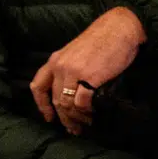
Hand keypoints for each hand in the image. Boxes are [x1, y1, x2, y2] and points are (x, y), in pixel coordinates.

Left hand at [31, 8, 145, 134]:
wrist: (119, 28)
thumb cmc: (101, 40)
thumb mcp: (75, 52)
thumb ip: (69, 69)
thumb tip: (71, 93)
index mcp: (54, 61)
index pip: (38, 86)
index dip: (42, 105)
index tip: (49, 118)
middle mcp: (59, 67)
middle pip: (55, 100)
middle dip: (64, 118)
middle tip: (73, 129)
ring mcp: (73, 72)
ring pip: (66, 104)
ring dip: (76, 118)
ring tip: (85, 125)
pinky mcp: (89, 77)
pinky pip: (81, 103)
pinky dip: (86, 112)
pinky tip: (93, 114)